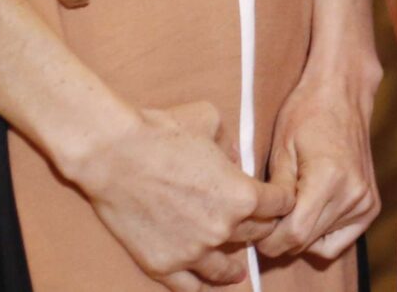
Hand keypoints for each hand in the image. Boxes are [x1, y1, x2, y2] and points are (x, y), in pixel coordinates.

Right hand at [67, 101, 292, 288]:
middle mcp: (224, 228)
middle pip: (258, 234)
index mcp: (242, 194)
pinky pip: (189, 287)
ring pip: (226, 268)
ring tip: (237, 270)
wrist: (114, 154)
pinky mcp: (163, 265)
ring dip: (234, 265)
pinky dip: (200, 287)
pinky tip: (205, 286)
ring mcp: (193, 251)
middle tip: (257, 226)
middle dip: (260, 226)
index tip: (279, 199)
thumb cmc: (163, 131)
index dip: (282, 199)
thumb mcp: (211, 121)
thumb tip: (234, 160)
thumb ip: (230, 144)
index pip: (281, 205)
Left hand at [256, 59, 381, 265]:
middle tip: (269, 215)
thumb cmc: (306, 114)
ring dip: (301, 235)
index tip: (256, 228)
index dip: (268, 239)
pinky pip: (340, 240)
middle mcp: (353, 194)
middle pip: (306, 243)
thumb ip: (274, 194)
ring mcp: (366, 201)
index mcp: (329, 179)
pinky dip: (321, 235)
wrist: (342, 93)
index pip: (294, 235)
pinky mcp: (371, 205)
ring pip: (320, 245)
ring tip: (292, 207)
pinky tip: (312, 212)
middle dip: (281, 237)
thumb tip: (262, 227)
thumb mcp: (280, 150)